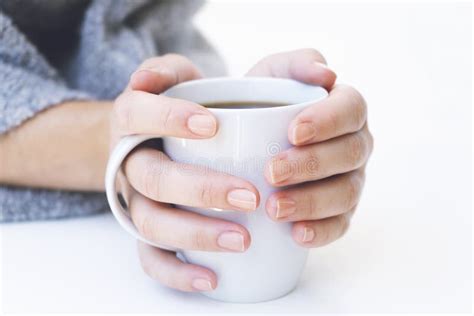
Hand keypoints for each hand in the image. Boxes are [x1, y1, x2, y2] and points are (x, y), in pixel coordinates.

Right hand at [110, 54, 259, 291]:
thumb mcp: (176, 76)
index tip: (213, 125)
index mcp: (132, 119)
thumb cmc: (176, 107)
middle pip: (153, 179)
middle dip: (201, 189)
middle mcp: (128, 162)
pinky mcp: (144, 231)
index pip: (138, 114)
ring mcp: (134, 200)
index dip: (169, 118)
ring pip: (152, 223)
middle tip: (249, 196)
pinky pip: (150, 259)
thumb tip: (168, 76)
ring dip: (195, 234)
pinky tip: (213, 278)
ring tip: (242, 240)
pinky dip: (177, 273)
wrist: (152, 139)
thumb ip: (173, 69)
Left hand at [247, 48, 372, 246]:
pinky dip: (321, 232)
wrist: (250, 138)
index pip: (351, 110)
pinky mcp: (340, 211)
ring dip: (312, 203)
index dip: (327, 121)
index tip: (292, 132)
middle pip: (348, 155)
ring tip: (274, 208)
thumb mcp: (272, 74)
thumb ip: (296, 64)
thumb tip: (326, 73)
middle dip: (311, 165)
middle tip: (272, 172)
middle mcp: (355, 144)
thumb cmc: (264, 103)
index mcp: (345, 109)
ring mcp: (351, 179)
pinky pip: (340, 225)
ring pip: (346, 193)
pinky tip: (296, 235)